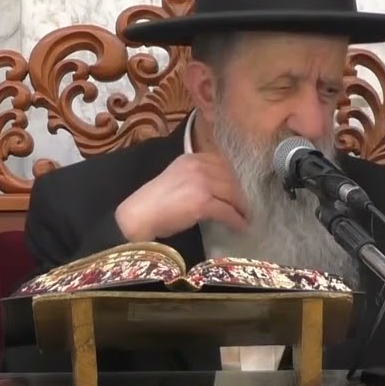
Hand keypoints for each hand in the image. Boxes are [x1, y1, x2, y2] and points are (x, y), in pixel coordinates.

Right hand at [115, 152, 249, 242]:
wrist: (138, 215)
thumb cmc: (154, 201)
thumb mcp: (176, 177)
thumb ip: (196, 176)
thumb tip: (218, 188)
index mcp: (191, 158)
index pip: (222, 164)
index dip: (233, 179)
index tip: (238, 190)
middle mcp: (198, 166)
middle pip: (230, 179)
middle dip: (239, 194)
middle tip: (245, 207)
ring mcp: (202, 183)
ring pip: (232, 195)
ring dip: (241, 208)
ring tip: (246, 217)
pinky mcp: (203, 202)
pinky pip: (228, 212)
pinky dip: (237, 221)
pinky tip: (241, 228)